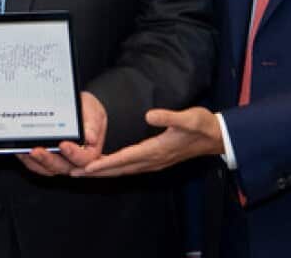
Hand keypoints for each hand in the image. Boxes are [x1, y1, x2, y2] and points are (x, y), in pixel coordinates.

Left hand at [17, 91, 107, 175]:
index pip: (85, 159)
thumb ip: (92, 122)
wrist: (73, 106)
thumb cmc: (85, 109)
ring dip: (38, 161)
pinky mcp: (48, 159)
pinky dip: (29, 160)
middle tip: (37, 151)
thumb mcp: (92, 109)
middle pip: (65, 167)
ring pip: (50, 169)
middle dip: (49, 160)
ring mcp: (61, 160)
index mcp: (91, 149)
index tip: (64, 144)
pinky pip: (38, 165)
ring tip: (28, 151)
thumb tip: (91, 137)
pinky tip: (21, 151)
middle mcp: (76, 159)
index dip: (75, 154)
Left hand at [73, 106, 221, 177]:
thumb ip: (168, 117)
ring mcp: (154, 163)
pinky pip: (130, 168)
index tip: (87, 167)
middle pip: (119, 169)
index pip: (125, 158)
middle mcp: (153, 160)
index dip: (105, 163)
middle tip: (74, 173)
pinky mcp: (156, 160)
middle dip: (97, 172)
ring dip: (104, 172)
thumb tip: (149, 115)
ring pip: (123, 171)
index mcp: (157, 150)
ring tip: (84, 173)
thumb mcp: (188, 117)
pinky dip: (115, 169)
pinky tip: (107, 168)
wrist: (216, 137)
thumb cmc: (202, 126)